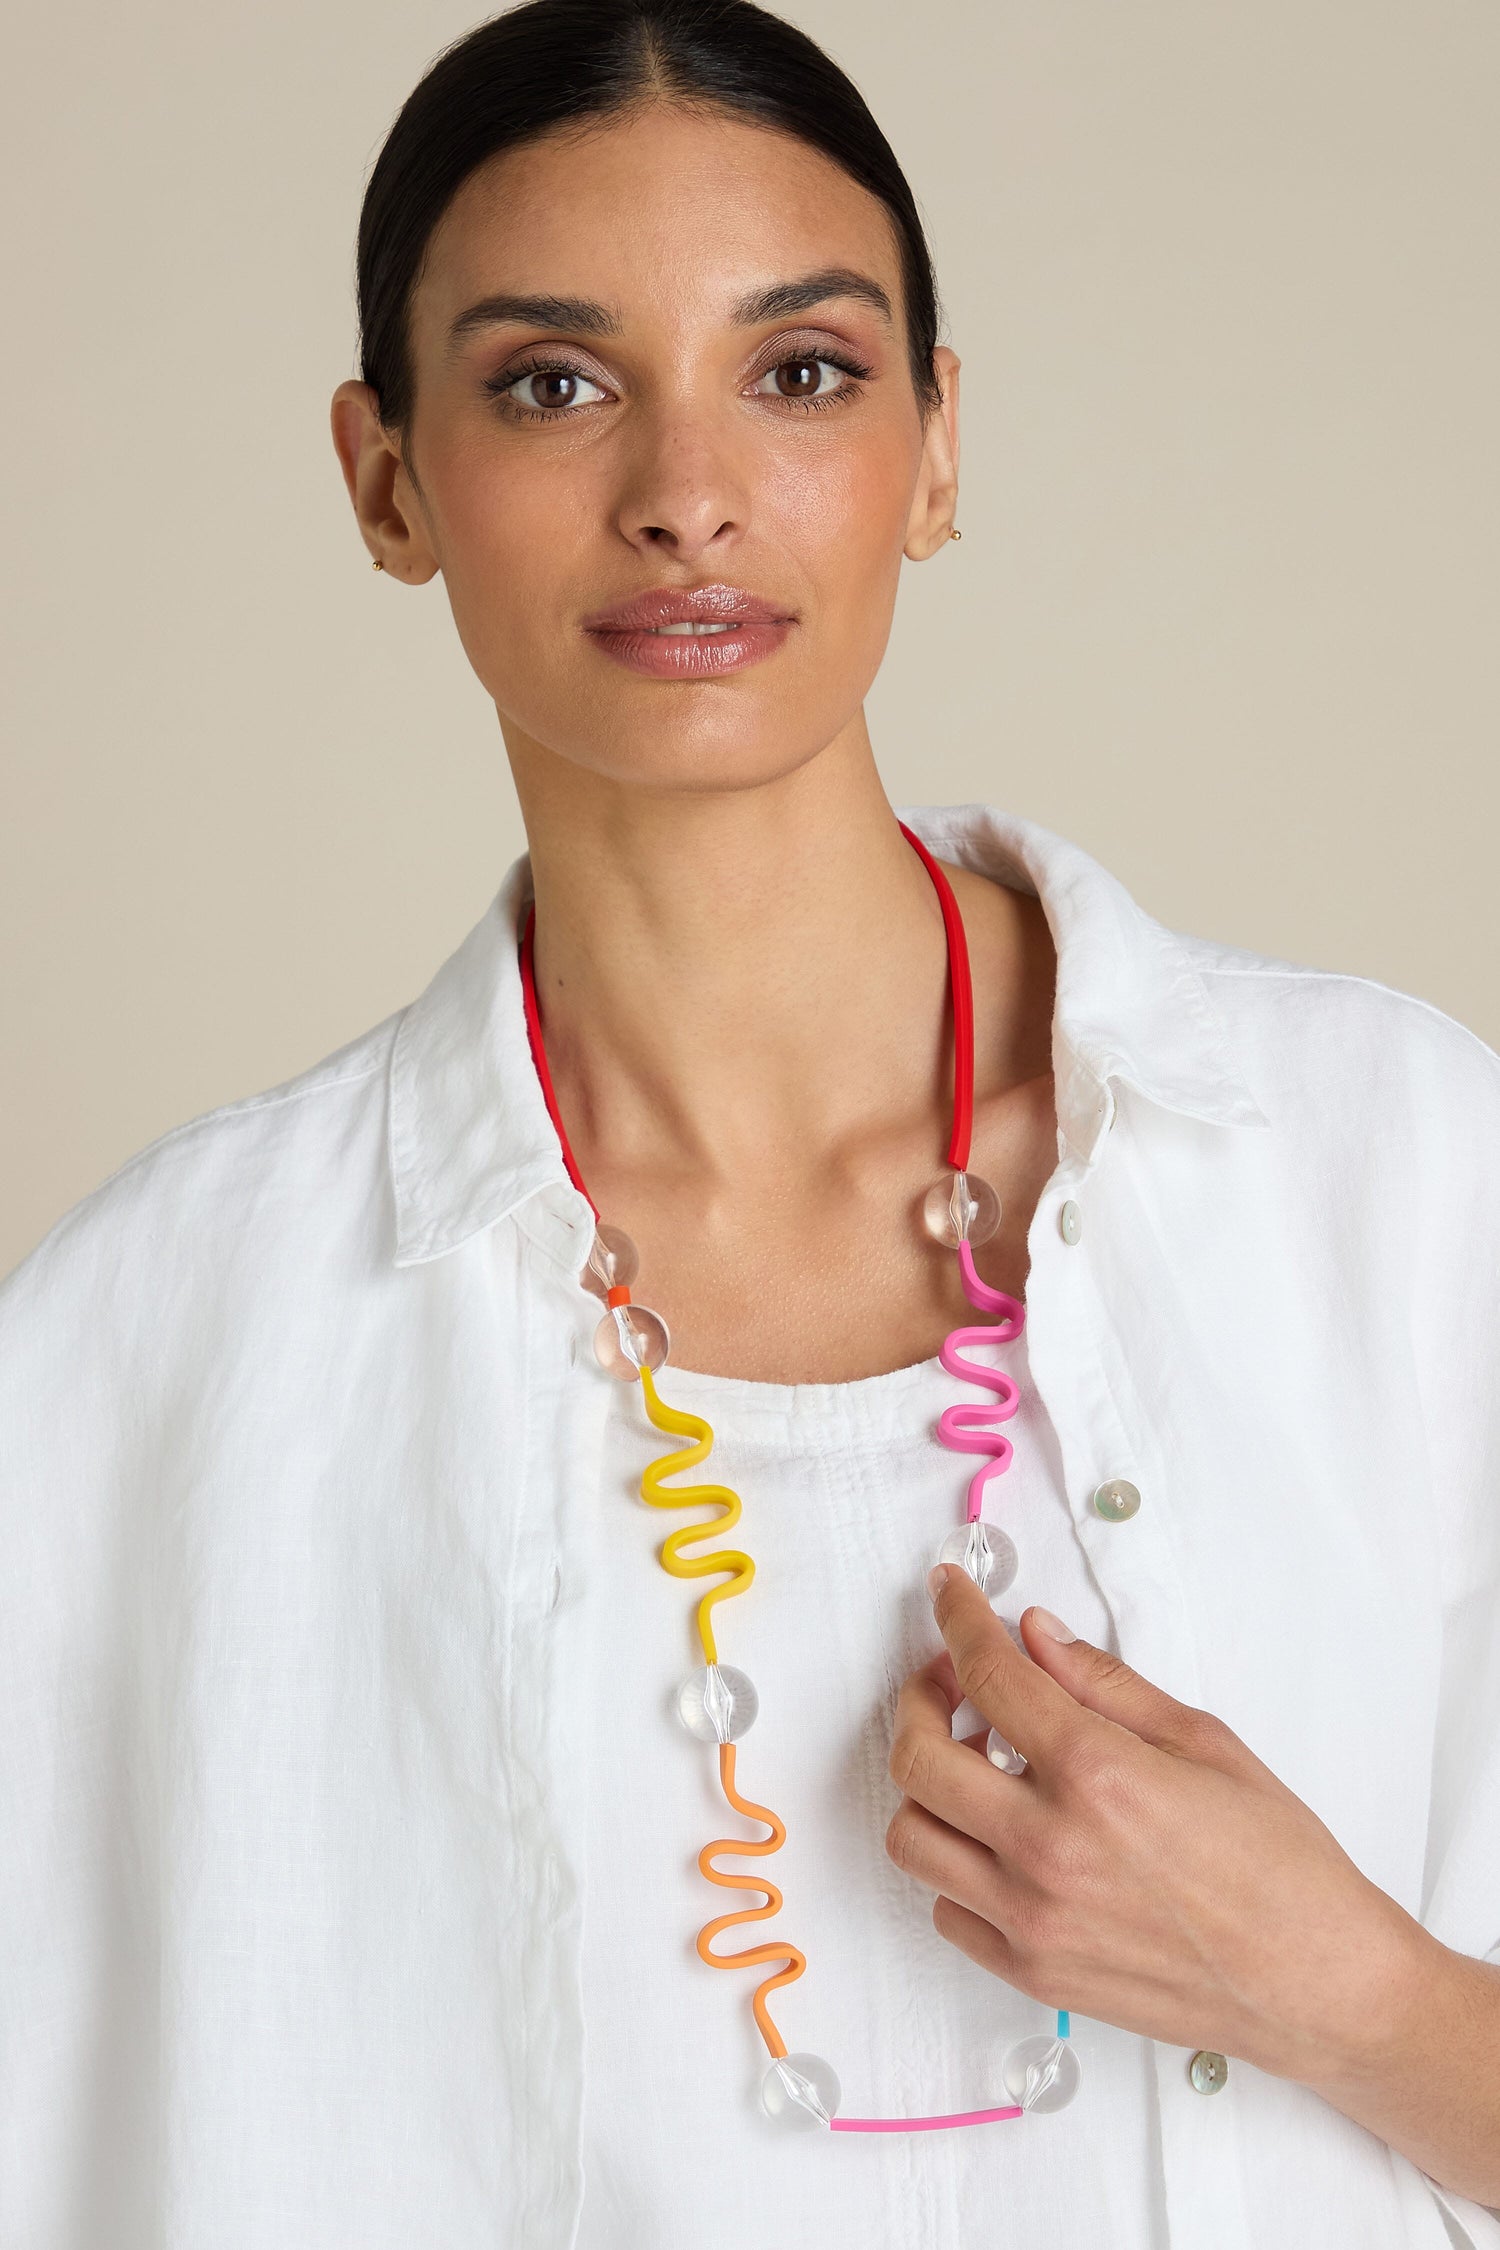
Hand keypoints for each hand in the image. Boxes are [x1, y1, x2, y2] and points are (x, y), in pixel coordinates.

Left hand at [884, 1564, 1433, 2087]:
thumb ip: (1103, 1683)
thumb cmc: (1278, 1861)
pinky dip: (957, 1864)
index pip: (988, 1673)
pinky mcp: (1033, 1973)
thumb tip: (1032, 1633)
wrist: (1315, 1983)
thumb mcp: (1202, 1741)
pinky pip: (946, 1909)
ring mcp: (1033, 1919)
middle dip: (920, 1698)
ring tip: (975, 1764)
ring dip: (930, 1787)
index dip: (958, 1617)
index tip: (950, 1592)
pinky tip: (1002, 1839)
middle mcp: (1049, 1848)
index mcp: (1097, 1775)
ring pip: (912, 1837)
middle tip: (951, 1679)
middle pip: (917, 1757)